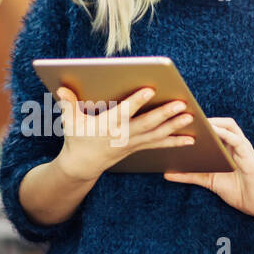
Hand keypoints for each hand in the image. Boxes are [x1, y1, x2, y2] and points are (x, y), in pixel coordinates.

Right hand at [53, 86, 195, 181]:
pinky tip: (191, 138)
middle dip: (165, 114)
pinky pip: (159, 144)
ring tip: (190, 117)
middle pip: (147, 124)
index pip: (124, 112)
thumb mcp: (70, 122)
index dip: (136, 101)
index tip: (150, 90)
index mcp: (107, 126)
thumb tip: (61, 89)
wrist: (83, 165)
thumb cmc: (77, 138)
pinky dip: (175, 141)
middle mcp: (123, 135)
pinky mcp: (139, 147)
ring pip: (157, 135)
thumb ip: (68, 104)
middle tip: (181, 104)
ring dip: (175, 127)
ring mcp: (133, 143)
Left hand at [164, 117, 253, 219]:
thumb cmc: (236, 190)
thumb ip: (190, 175)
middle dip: (205, 117)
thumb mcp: (208, 181)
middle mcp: (235, 143)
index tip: (181, 117)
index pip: (214, 127)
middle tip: (186, 115)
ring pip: (229, 126)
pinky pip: (237, 140)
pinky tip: (212, 132)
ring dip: (214, 122)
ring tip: (197, 121)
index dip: (200, 120)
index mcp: (227, 146)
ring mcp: (243, 148)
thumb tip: (166, 173)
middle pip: (221, 122)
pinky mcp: (248, 156)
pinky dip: (224, 134)